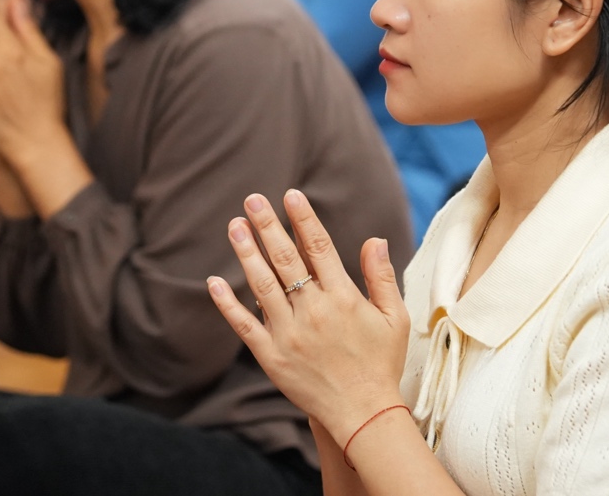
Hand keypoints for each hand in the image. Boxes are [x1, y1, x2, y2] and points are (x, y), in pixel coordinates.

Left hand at [208, 189, 408, 445]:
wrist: (364, 414)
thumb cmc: (380, 363)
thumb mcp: (394, 317)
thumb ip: (382, 276)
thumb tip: (374, 239)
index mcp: (344, 298)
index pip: (319, 247)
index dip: (303, 219)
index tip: (290, 195)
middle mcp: (314, 312)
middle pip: (286, 259)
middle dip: (268, 226)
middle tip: (252, 199)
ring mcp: (289, 334)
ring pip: (262, 285)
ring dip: (246, 253)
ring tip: (234, 226)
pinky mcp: (272, 357)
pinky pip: (244, 326)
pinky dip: (227, 304)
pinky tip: (214, 281)